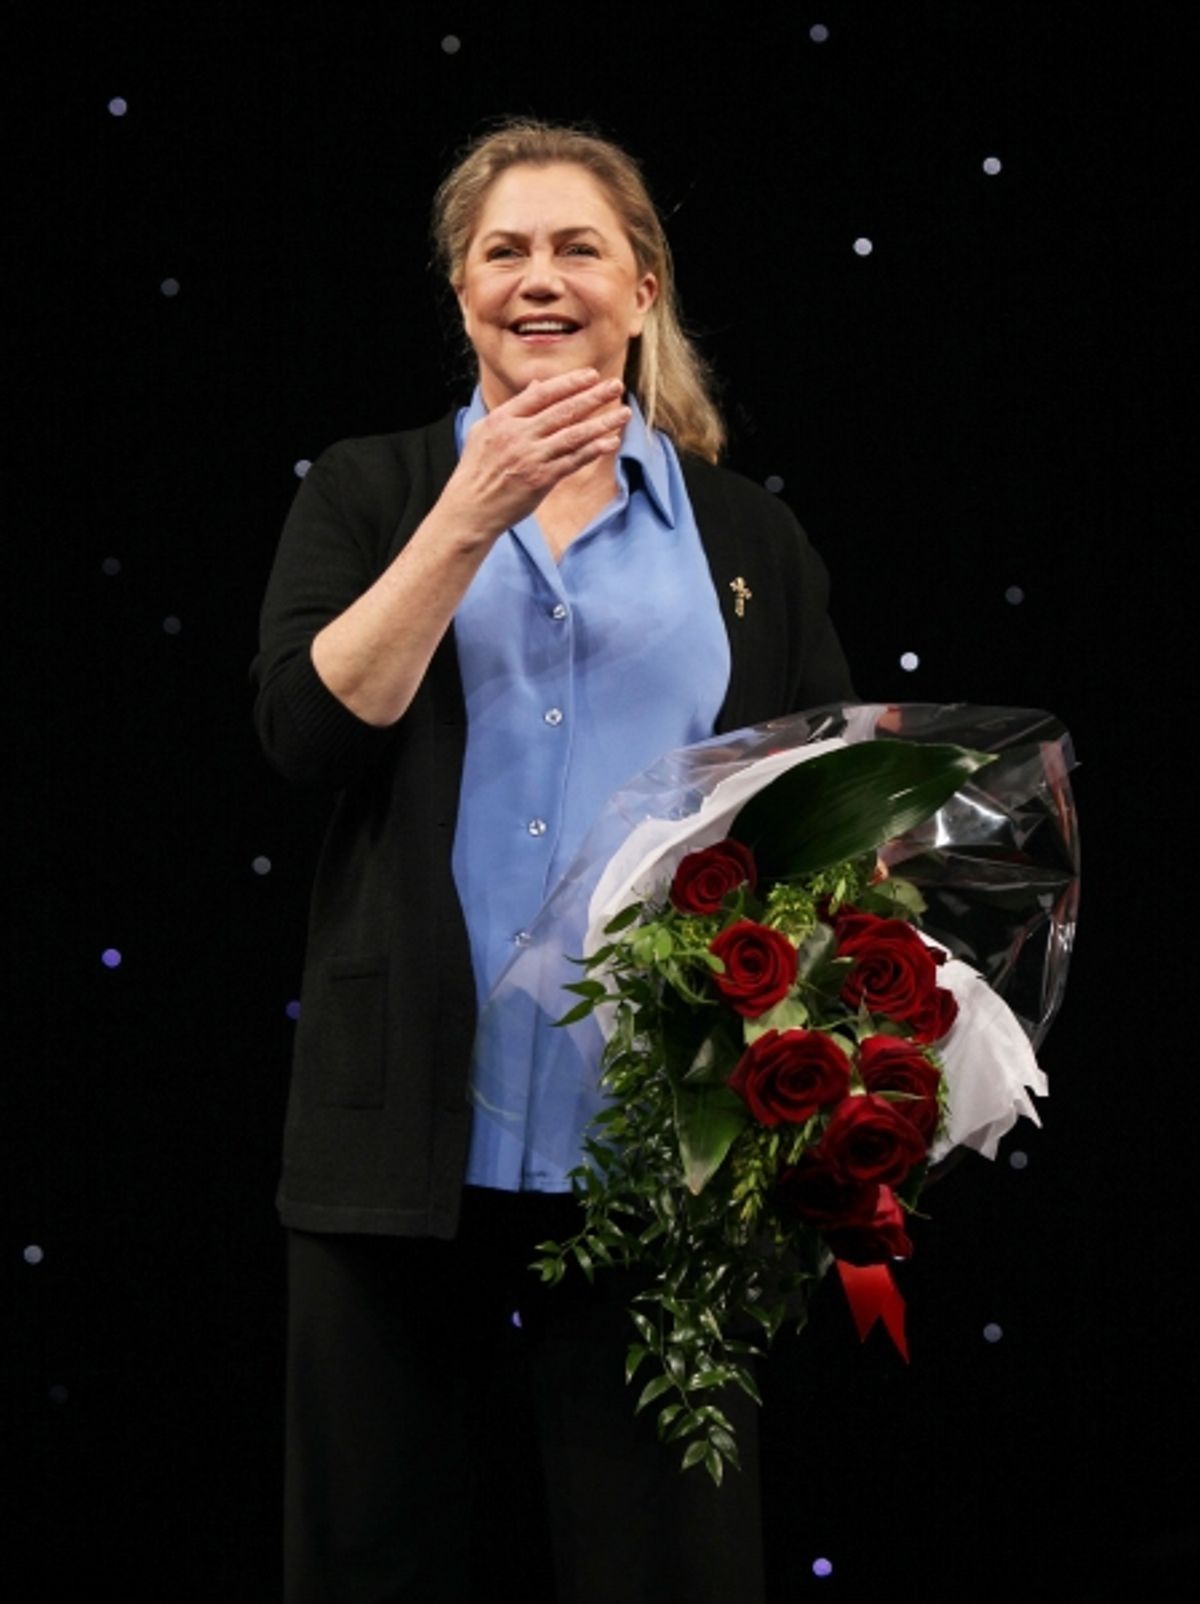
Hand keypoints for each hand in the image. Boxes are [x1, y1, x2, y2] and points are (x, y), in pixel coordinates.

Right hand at [441, 369, 630, 539]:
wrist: (470, 509)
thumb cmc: (477, 470)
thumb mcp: (485, 431)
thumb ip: (514, 407)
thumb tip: (537, 385)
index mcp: (504, 419)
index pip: (542, 394)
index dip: (569, 383)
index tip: (591, 375)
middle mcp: (519, 435)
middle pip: (563, 410)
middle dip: (593, 396)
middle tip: (616, 385)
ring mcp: (532, 458)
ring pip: (573, 435)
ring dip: (601, 423)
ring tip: (623, 413)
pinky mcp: (542, 479)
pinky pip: (573, 461)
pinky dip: (593, 450)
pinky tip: (610, 441)